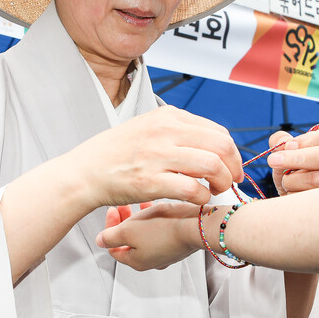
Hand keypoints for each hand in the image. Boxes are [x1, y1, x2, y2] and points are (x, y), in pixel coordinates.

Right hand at [69, 106, 242, 208]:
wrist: (85, 171)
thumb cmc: (115, 153)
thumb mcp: (147, 127)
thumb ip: (177, 131)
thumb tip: (210, 143)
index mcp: (168, 116)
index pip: (218, 131)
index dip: (231, 153)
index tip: (231, 167)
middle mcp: (165, 131)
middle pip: (221, 146)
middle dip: (233, 167)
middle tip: (230, 181)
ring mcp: (158, 156)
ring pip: (212, 165)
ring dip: (222, 182)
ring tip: (216, 191)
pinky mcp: (151, 181)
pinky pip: (193, 188)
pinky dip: (203, 197)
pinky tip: (198, 200)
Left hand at [97, 202, 201, 270]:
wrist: (198, 225)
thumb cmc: (165, 229)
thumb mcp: (127, 230)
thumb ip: (110, 236)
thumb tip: (100, 241)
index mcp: (136, 262)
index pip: (113, 248)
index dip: (108, 227)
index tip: (112, 211)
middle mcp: (152, 261)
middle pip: (129, 241)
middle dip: (124, 222)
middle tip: (125, 206)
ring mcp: (166, 253)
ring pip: (146, 234)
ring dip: (140, 218)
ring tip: (142, 202)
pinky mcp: (179, 243)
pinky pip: (161, 230)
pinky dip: (155, 219)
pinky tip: (159, 206)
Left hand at [265, 125, 318, 195]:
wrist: (296, 193)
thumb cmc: (295, 168)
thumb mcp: (287, 152)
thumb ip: (281, 141)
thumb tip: (282, 142)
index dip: (308, 140)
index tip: (288, 146)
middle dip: (299, 158)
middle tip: (273, 160)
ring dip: (293, 179)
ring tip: (285, 180)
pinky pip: (311, 198)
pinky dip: (294, 194)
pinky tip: (292, 192)